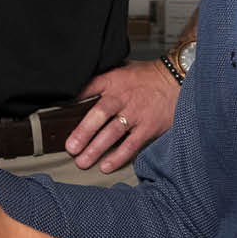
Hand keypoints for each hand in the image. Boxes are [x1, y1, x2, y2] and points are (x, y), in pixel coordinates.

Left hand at [64, 59, 179, 172]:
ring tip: (82, 161)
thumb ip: (102, 82)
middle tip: (70, 147)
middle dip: (83, 132)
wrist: (177, 80)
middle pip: (99, 114)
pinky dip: (118, 156)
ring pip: (113, 133)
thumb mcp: (121, 71)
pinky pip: (131, 145)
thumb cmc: (146, 78)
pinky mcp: (149, 127)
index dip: (74, 97)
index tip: (59, 110)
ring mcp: (136, 113)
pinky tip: (106, 166)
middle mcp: (123, 97)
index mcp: (114, 81)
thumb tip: (76, 92)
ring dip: (96, 149)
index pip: (90, 86)